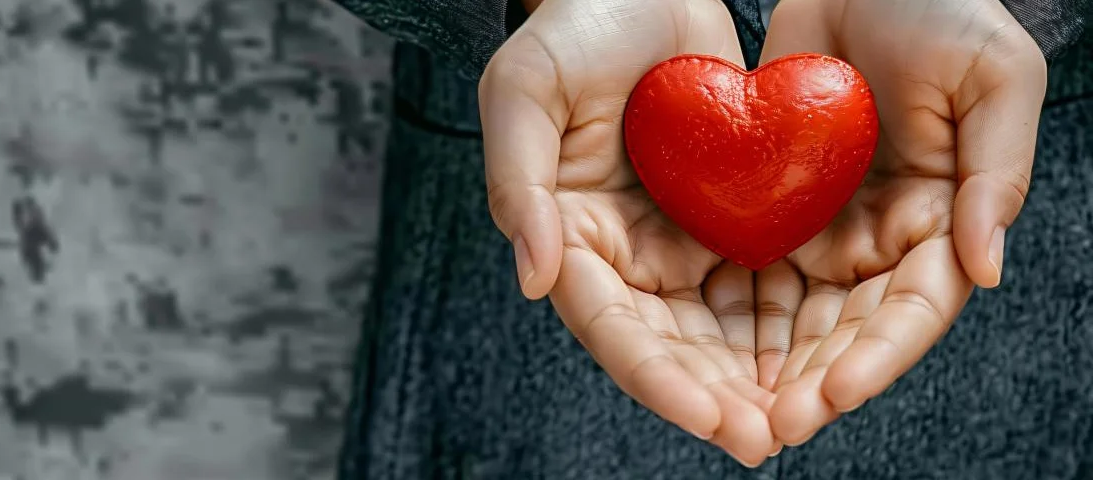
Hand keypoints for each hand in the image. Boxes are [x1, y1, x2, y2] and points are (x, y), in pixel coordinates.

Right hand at [479, 0, 793, 465]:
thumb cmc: (572, 32)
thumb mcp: (523, 93)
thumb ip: (517, 185)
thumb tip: (536, 281)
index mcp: (568, 239)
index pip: (610, 326)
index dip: (658, 378)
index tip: (712, 416)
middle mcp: (620, 257)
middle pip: (667, 347)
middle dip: (714, 398)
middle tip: (768, 437)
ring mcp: (673, 243)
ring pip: (716, 330)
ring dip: (755, 377)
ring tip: (804, 413)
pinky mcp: (721, 221)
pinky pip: (756, 282)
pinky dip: (785, 322)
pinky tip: (825, 352)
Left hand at [757, 0, 1047, 444]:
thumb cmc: (941, 10)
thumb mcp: (993, 77)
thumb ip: (998, 173)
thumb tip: (985, 270)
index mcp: (942, 221)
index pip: (912, 308)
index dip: (876, 356)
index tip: (834, 392)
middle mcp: (882, 239)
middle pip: (848, 330)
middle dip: (813, 380)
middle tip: (771, 424)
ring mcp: (825, 228)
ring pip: (795, 317)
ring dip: (767, 367)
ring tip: (731, 409)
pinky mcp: (774, 209)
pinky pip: (750, 273)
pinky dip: (732, 317)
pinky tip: (700, 351)